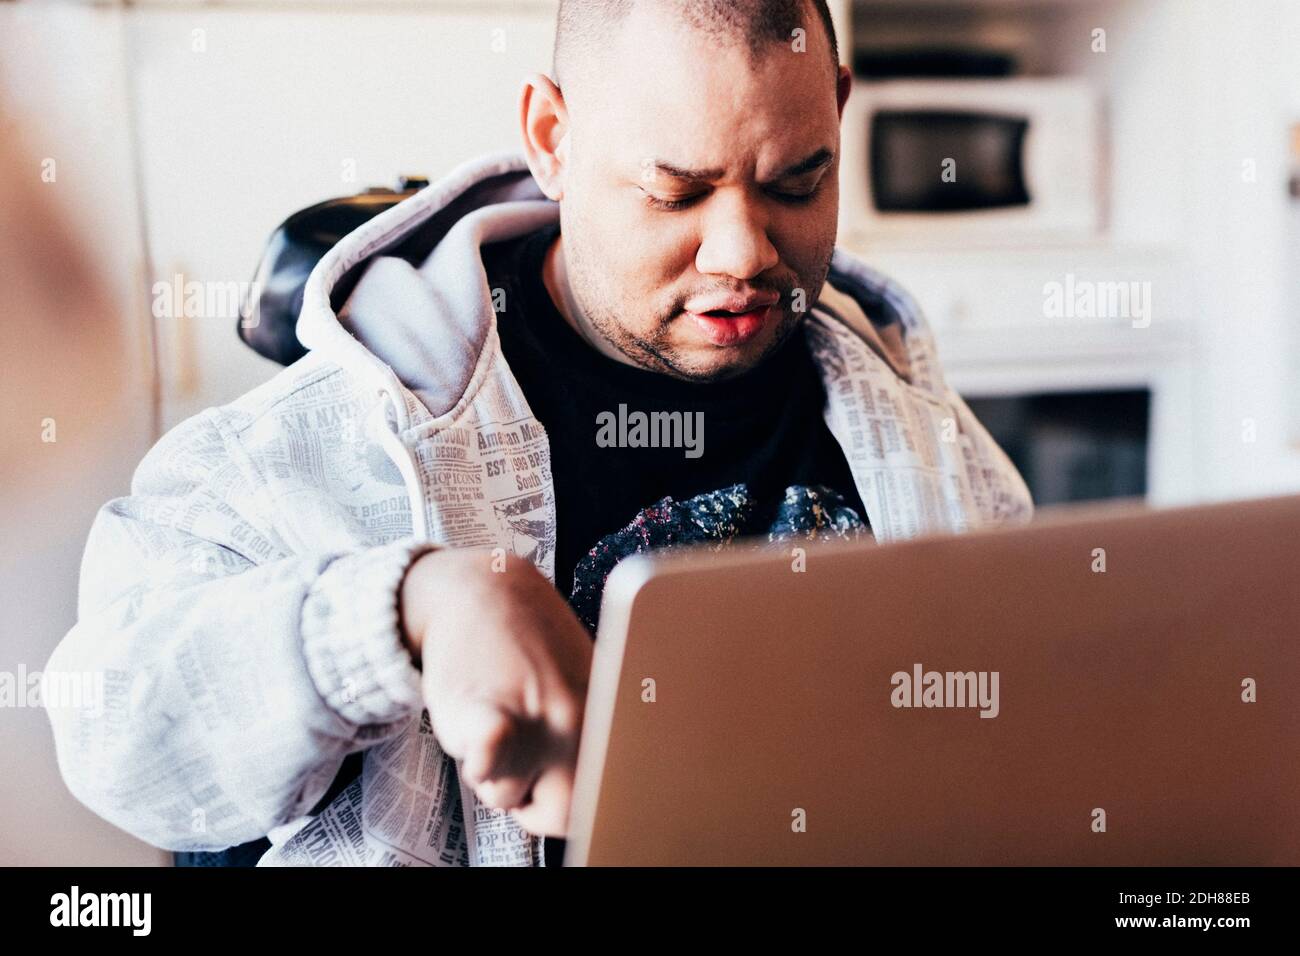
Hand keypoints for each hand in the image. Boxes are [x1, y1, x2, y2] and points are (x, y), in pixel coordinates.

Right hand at [399, 548, 592, 836]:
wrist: (479, 589)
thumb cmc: (526, 642)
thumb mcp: (582, 682)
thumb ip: (593, 736)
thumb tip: (603, 793)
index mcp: (608, 714)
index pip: (607, 796)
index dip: (578, 802)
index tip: (563, 787)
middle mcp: (580, 717)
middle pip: (563, 811)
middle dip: (533, 802)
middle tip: (518, 768)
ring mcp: (536, 714)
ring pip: (507, 794)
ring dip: (492, 777)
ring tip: (492, 725)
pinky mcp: (486, 711)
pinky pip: (492, 754)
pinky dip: (487, 759)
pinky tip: (482, 739)